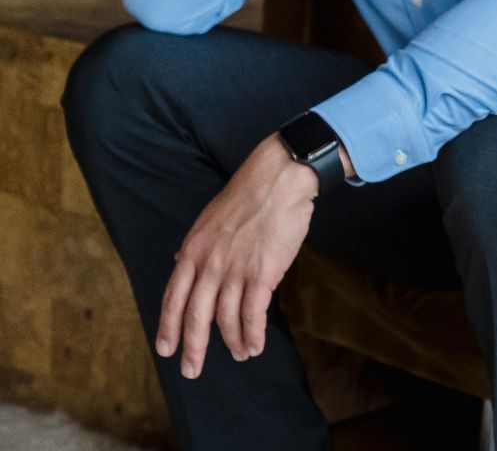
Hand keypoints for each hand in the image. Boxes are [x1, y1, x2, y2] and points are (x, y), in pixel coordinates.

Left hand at [156, 135, 316, 377]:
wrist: (278, 180)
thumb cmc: (248, 196)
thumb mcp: (208, 220)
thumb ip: (196, 247)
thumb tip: (180, 262)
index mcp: (192, 251)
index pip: (173, 297)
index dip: (168, 326)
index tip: (165, 349)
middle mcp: (208, 264)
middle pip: (195, 315)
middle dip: (192, 347)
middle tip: (191, 370)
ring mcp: (235, 270)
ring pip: (226, 318)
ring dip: (231, 341)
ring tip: (238, 355)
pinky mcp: (263, 273)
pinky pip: (253, 313)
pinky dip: (252, 334)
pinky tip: (254, 346)